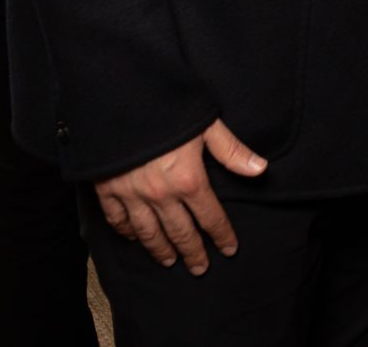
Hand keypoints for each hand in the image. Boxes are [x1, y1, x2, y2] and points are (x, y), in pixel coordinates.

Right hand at [93, 118, 265, 271]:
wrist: (119, 100)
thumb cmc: (167, 109)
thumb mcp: (206, 125)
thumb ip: (232, 151)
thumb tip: (260, 169)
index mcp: (188, 180)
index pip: (210, 216)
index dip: (222, 235)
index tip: (229, 249)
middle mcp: (160, 195)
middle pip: (180, 232)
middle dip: (193, 252)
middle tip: (200, 268)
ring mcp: (131, 195)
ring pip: (148, 232)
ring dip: (160, 249)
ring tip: (169, 261)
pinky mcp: (107, 190)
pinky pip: (118, 220)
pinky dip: (127, 232)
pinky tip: (134, 238)